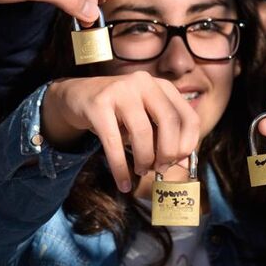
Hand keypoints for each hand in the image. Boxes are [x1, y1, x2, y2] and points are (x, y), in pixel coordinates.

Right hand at [40, 73, 199, 191]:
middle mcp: (144, 83)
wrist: (76, 97)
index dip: (188, 145)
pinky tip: (123, 183)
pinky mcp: (98, 104)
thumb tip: (185, 164)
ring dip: (144, 159)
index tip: (178, 162)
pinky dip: (120, 168)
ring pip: (142, 132)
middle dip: (168, 153)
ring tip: (141, 170)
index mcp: (162, 86)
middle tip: (160, 169)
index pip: (189, 117)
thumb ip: (165, 136)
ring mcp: (120, 90)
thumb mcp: (146, 119)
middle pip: (170, 121)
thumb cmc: (118, 113)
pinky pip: (113, 142)